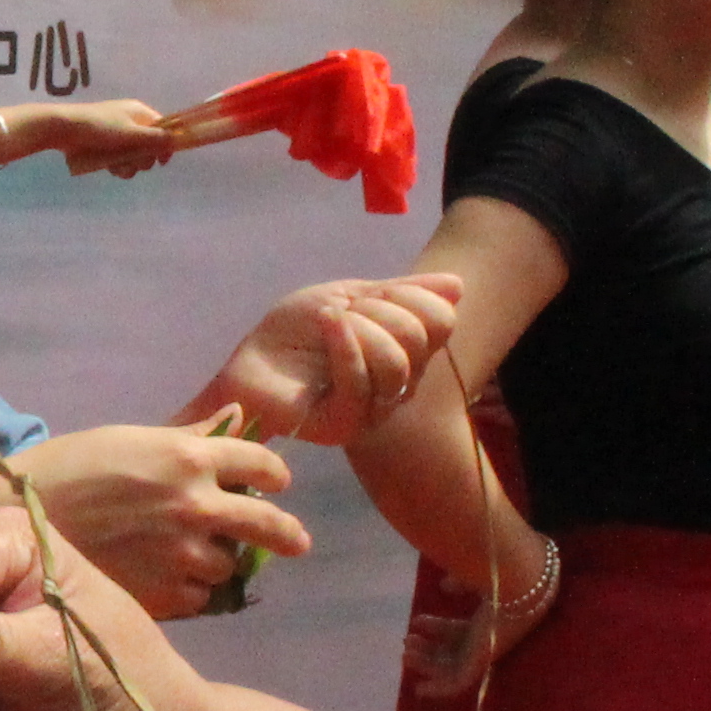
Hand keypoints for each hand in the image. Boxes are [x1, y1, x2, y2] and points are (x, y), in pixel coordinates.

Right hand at [1, 421, 308, 619]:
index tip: (277, 483)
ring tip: (199, 557)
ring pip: (229, 564)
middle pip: (268, 523)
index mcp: (189, 456)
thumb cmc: (66, 470)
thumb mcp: (131, 440)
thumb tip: (238, 417)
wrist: (15, 521)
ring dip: (221, 560)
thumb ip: (190, 437)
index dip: (274, 474)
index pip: (259, 464)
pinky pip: (201, 598)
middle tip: (296, 540)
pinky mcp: (164, 595)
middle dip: (286, 533)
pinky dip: (194, 590)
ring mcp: (182, 553)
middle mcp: (196, 505)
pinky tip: (172, 581)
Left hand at [30, 98, 181, 176]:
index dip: (165, 145)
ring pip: (133, 157)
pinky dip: (116, 166)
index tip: (162, 161)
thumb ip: (155, 139)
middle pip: (149, 146)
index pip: (162, 129)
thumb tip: (176, 140)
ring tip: (116, 168)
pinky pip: (119, 160)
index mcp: (139, 113)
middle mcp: (131, 122)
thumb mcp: (131, 134)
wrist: (64, 129)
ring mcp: (117, 135)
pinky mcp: (105, 146)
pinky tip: (108, 168)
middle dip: (143, 159)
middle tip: (133, 163)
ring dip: (128, 166)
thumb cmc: (100, 128)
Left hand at [188, 276, 462, 445]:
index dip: (410, 294)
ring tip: (329, 318)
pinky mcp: (343, 426)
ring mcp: (373, 411)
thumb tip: (460, 285)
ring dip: (359, 326)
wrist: (251, 361)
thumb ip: (403, 293)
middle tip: (344, 308)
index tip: (375, 291)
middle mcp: (399, 388)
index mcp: (407, 356)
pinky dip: (345, 344)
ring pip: (395, 362)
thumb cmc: (298, 333)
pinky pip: (360, 383)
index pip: (441, 321)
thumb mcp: (352, 298)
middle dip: (379, 308)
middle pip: (419, 338)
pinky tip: (327, 323)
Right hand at [398, 521, 552, 702]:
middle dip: (429, 648)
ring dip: (428, 665)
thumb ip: (459, 581)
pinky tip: (419, 690)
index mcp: (489, 618)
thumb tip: (444, 585)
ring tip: (405, 655)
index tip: (416, 622)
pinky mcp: (480, 664)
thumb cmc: (497, 574)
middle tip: (406, 642)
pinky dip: (439, 689)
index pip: (461, 630)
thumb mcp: (472, 576)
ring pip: (452, 666)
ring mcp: (484, 652)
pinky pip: (458, 684)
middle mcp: (487, 638)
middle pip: (455, 650)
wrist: (516, 583)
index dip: (437, 628)